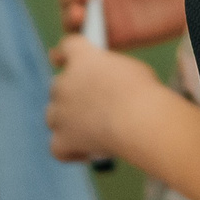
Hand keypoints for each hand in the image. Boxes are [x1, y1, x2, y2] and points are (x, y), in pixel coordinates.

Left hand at [44, 33, 167, 161]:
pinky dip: (69, 151)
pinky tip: (87, 152)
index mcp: (83, 57)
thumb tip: (109, 90)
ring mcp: (59, 112)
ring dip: (67, 121)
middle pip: (59, 85)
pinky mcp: (61, 139)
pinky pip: (57, 147)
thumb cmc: (145, 94)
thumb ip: (112, 75)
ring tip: (91, 131)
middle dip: (72, 94)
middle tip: (95, 106)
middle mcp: (65, 81)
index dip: (70, 54)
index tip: (73, 61)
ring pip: (54, 115)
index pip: (68, 46)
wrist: (141, 121)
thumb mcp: (131, 71)